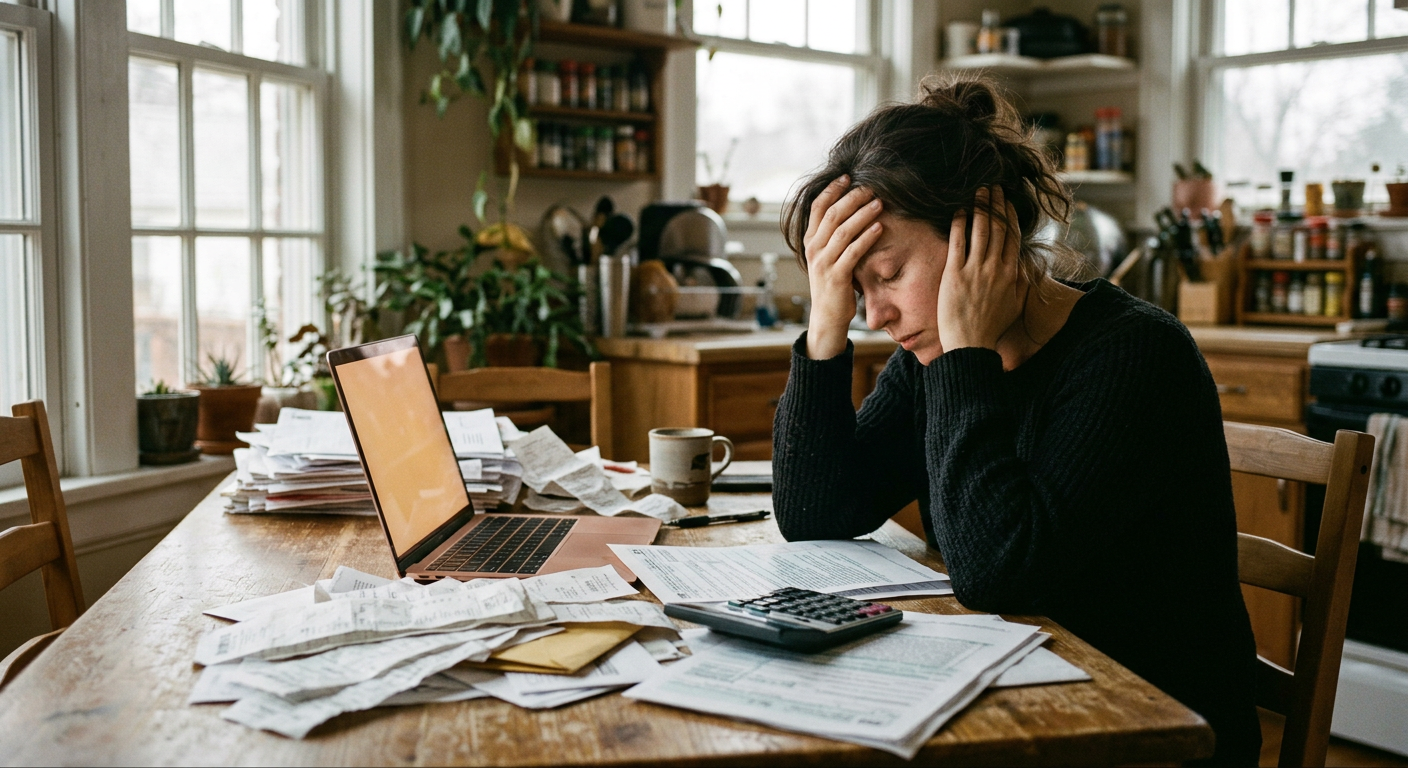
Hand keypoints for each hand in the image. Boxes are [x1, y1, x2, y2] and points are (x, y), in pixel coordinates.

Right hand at [803, 176, 884, 359]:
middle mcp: (813, 249)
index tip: (847, 176)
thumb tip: (847, 209)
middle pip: (831, 214)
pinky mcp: (836, 277)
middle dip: (852, 197)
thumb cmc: (832, 284)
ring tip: (879, 202)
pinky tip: (880, 227)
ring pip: (842, 231)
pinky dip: (867, 238)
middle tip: (870, 186)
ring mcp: (823, 263)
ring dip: (862, 214)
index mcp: (810, 241)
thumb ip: (832, 235)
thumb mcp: (827, 256)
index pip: (816, 207)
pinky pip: (852, 252)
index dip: (831, 190)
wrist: (827, 318)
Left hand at [937, 186, 1023, 352]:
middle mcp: (995, 268)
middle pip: (998, 228)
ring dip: (980, 207)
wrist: (970, 345)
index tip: (1007, 201)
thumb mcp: (1013, 305)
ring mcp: (975, 270)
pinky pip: (958, 243)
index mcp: (1011, 274)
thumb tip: (1023, 269)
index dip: (1009, 216)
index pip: (1012, 237)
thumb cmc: (991, 328)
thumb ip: (1019, 284)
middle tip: (992, 187)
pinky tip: (959, 211)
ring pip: (980, 230)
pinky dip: (959, 224)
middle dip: (996, 204)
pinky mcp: (954, 274)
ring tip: (978, 192)